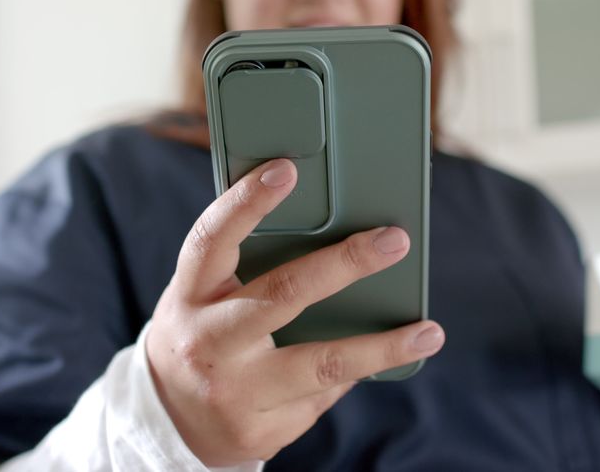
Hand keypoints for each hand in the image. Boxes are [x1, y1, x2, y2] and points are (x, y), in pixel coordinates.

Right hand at [146, 158, 444, 466]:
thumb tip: (333, 233)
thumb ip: (247, 266)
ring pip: (322, 363)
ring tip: (428, 332)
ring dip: (383, 346)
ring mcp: (234, 391)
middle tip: (394, 240)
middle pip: (282, 294)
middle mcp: (206, 342)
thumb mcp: (205, 296)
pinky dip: (353, 373)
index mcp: (191, 295)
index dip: (247, 202)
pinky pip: (322, 395)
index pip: (212, 239)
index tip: (288, 169)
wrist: (171, 419)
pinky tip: (378, 361)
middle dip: (346, 264)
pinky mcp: (261, 430)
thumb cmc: (203, 334)